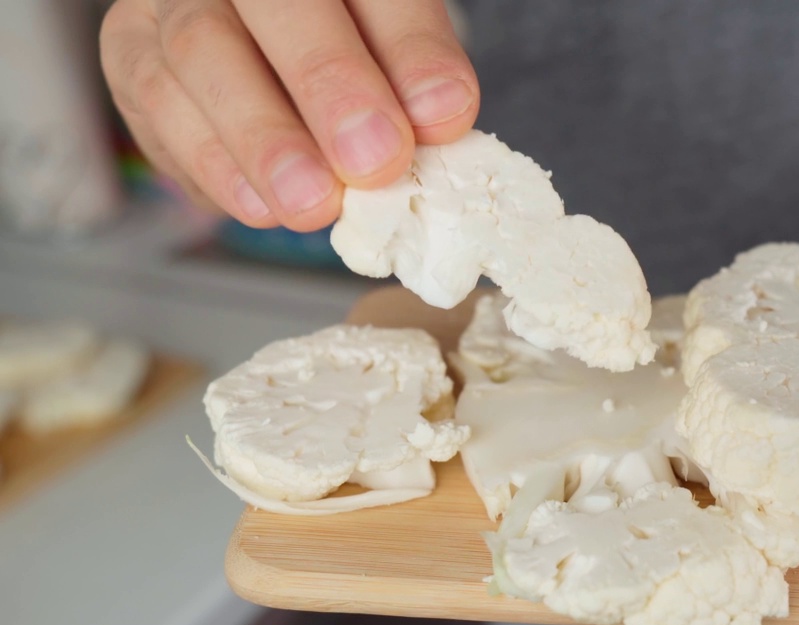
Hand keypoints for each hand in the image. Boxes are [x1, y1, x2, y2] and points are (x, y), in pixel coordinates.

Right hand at [100, 0, 478, 230]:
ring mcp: (173, 0)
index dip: (406, 48)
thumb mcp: (396, 45)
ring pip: (200, 52)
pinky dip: (212, 164)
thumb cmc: (347, 43)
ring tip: (314, 203)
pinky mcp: (131, 49)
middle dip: (328, 84)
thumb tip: (440, 116)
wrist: (264, 43)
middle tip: (374, 161)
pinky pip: (156, 103)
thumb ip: (416, 71)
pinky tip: (261, 206)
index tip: (443, 115)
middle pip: (274, 3)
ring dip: (264, 140)